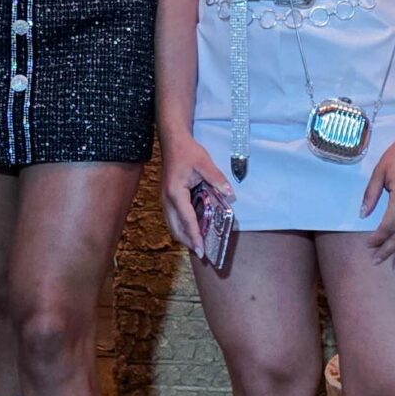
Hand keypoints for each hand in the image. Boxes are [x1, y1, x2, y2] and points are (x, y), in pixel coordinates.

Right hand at [159, 136, 233, 255]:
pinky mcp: (166, 199)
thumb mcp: (205, 163)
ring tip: (198, 245)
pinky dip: (181, 228)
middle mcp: (167, 199)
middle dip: (188, 242)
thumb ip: (217, 179)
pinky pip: (172, 219)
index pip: (187, 219)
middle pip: (175, 228)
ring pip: (172, 225)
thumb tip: (230, 194)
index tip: (201, 250)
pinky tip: (192, 231)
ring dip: (184, 236)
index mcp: (175, 192)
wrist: (173, 142)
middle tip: (203, 253)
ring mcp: (164, 200)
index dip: (195, 236)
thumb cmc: (188, 152)